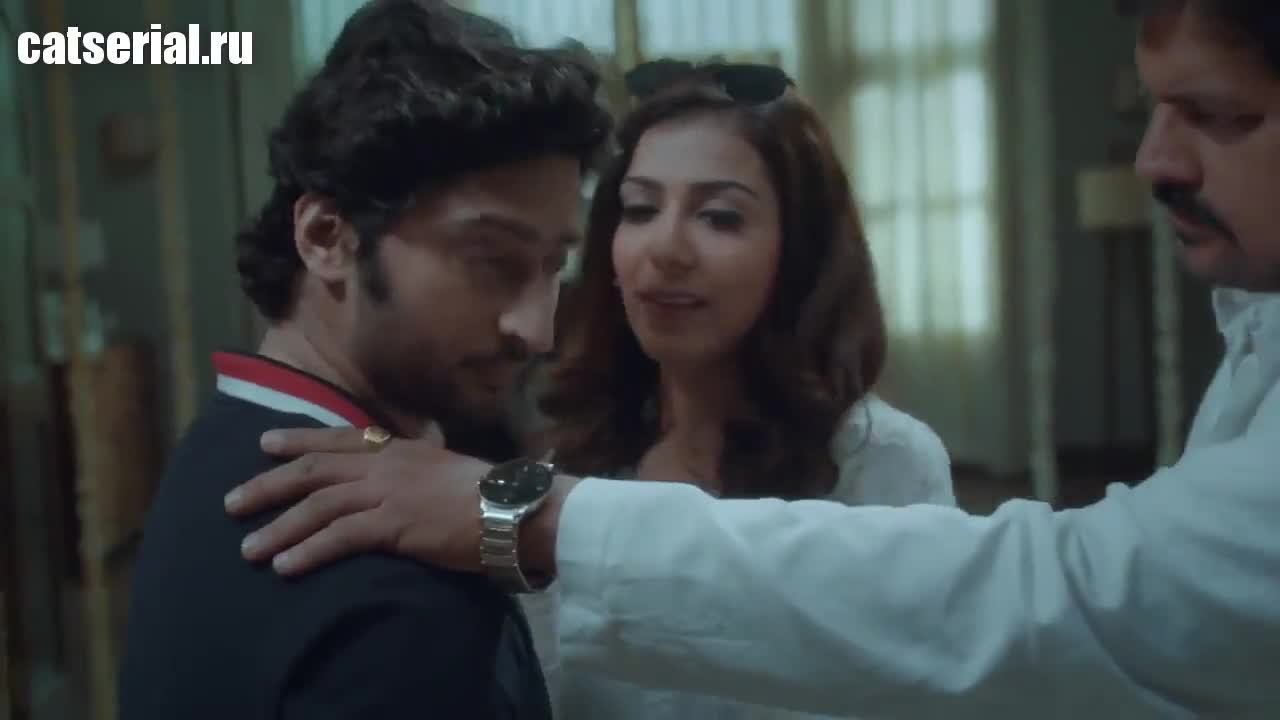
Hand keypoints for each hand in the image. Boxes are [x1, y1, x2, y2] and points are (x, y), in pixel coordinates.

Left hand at [224, 426, 492, 575]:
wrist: (514, 508)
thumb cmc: (490, 495)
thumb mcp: (447, 468)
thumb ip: (418, 470)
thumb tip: (407, 479)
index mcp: (399, 448)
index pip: (339, 438)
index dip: (298, 440)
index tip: (264, 444)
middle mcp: (386, 464)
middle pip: (314, 470)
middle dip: (268, 485)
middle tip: (232, 502)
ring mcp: (387, 492)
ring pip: (318, 505)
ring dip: (279, 527)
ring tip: (249, 548)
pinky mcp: (394, 523)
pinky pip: (340, 536)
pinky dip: (308, 551)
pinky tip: (285, 566)